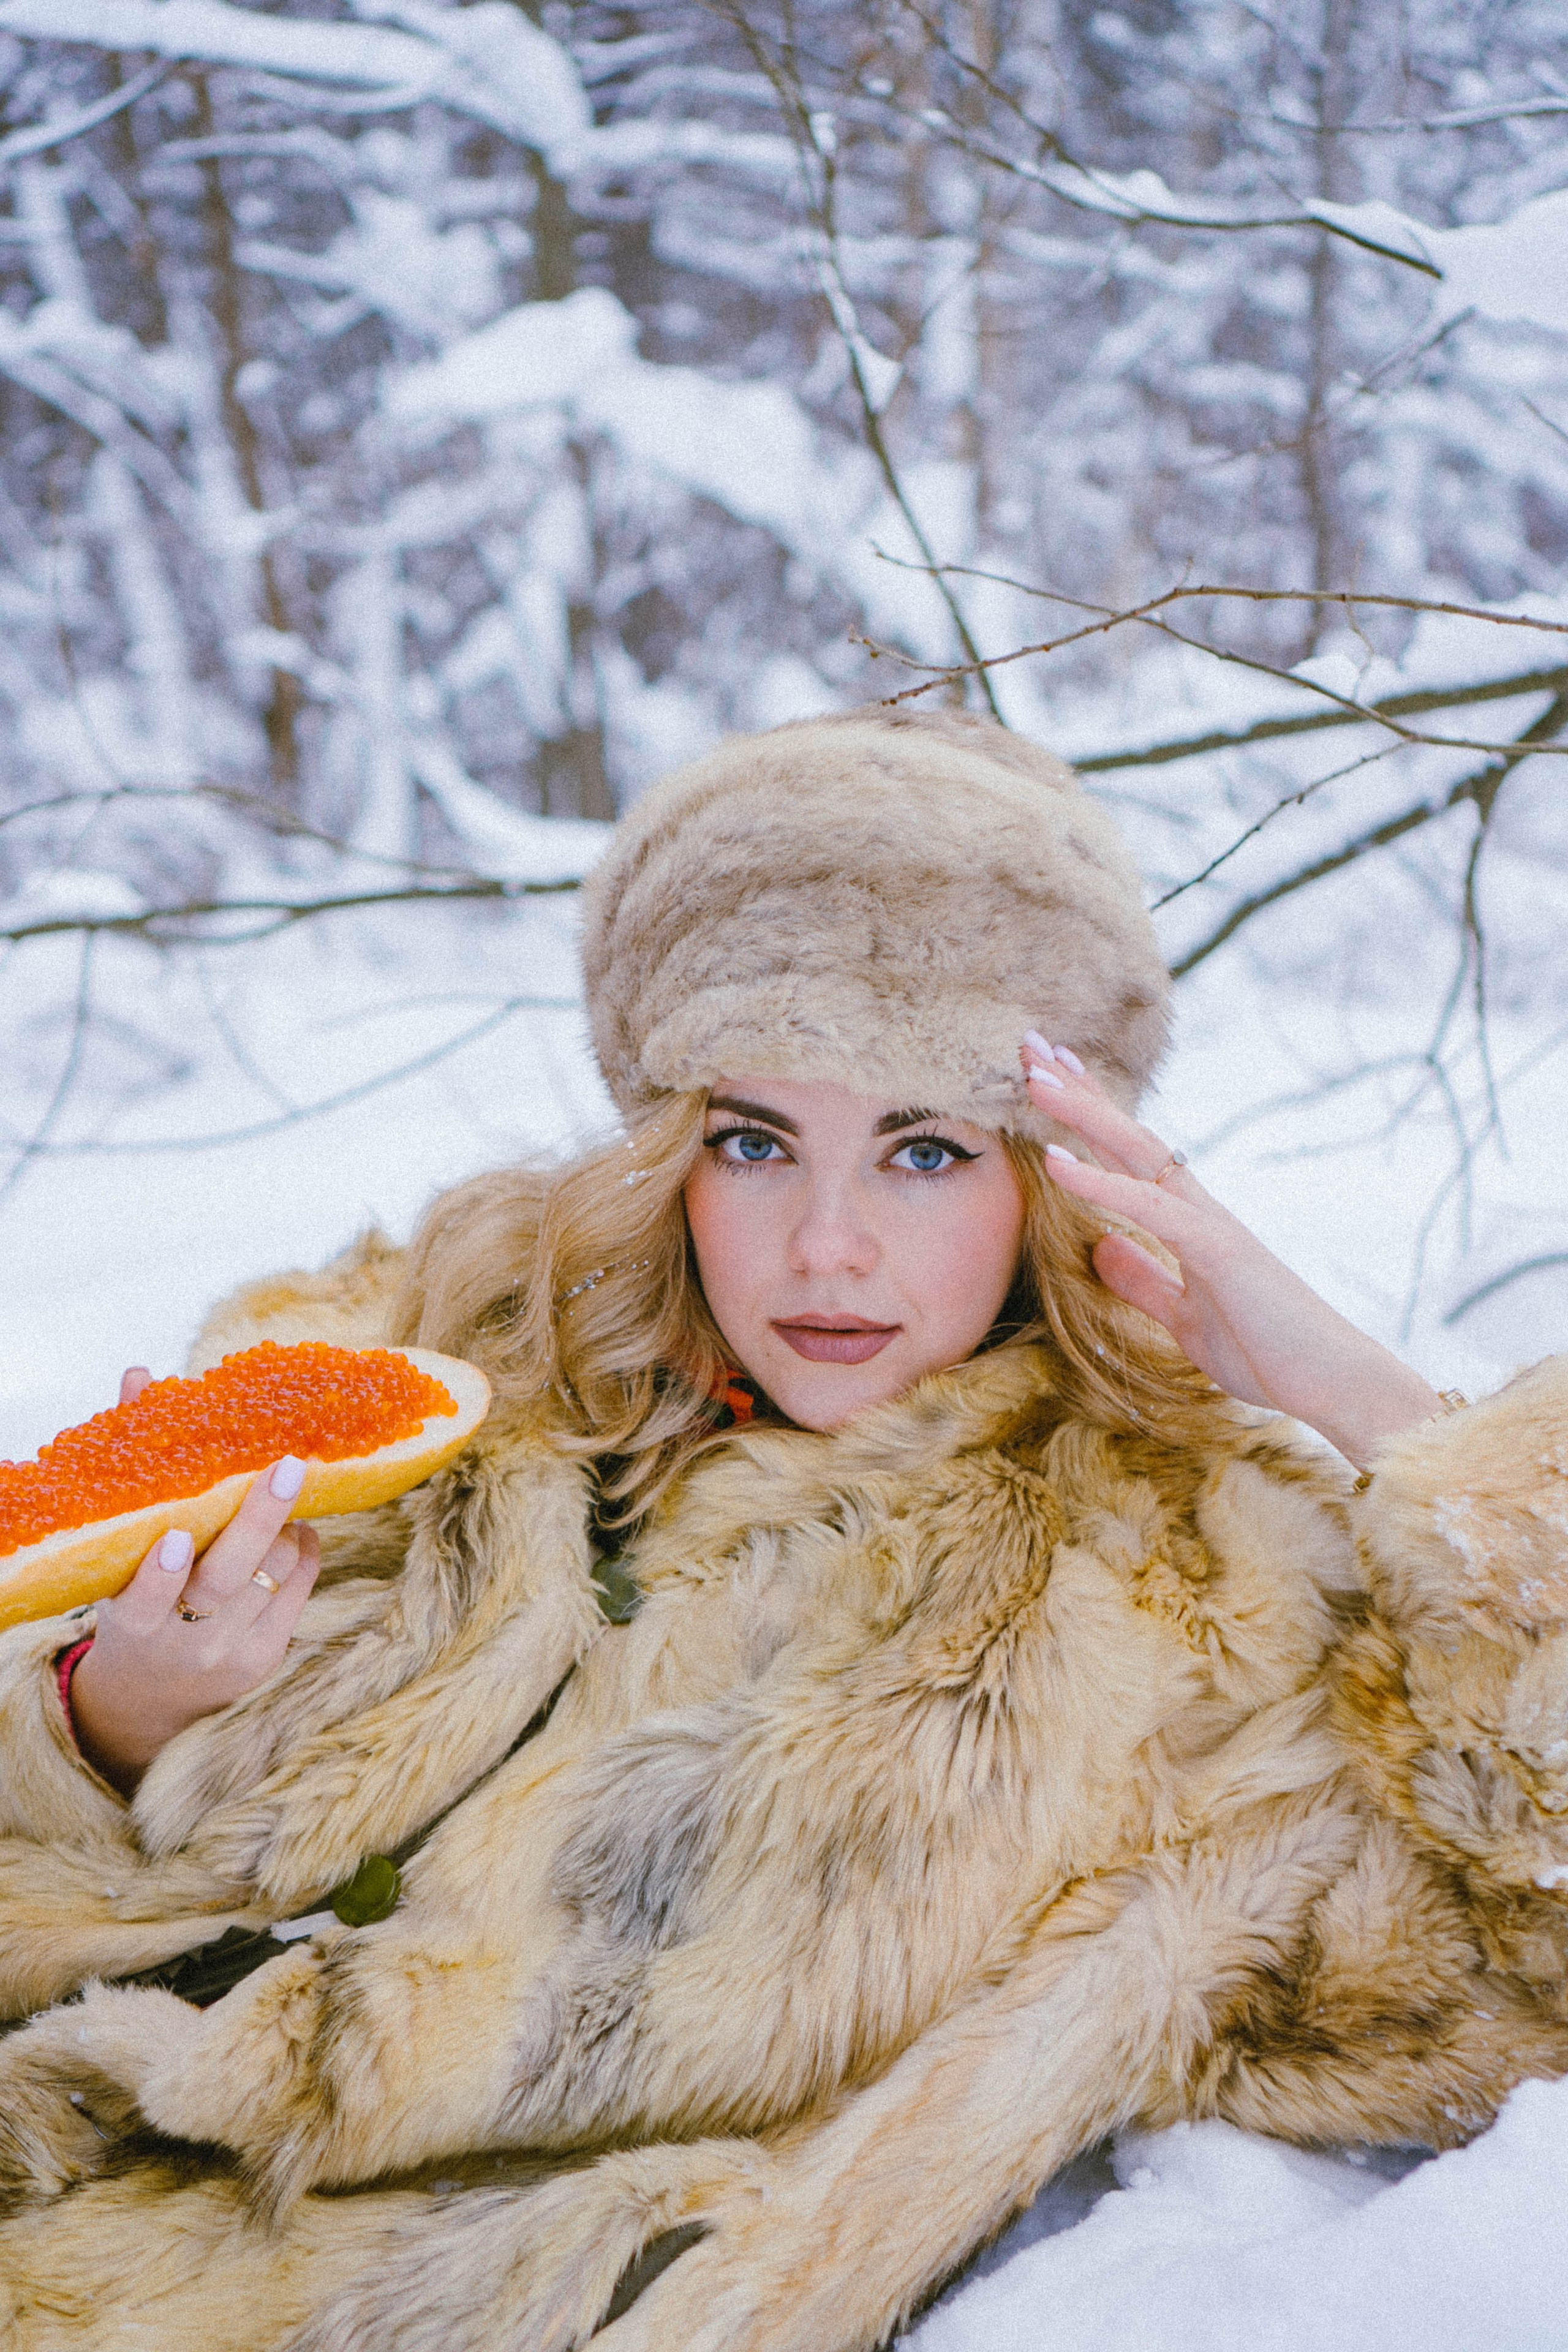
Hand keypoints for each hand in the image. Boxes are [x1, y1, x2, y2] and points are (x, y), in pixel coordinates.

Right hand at [69, 1367, 321, 1793]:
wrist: (150, 1696)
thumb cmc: (134, 1599)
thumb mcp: (119, 1554)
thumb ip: (134, 1467)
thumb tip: (141, 1376)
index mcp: (132, 1625)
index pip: (143, 1603)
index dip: (161, 1574)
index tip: (177, 1536)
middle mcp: (181, 1645)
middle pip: (225, 1582)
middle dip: (258, 1522)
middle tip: (287, 1466)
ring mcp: (229, 1656)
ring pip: (272, 1577)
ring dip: (284, 1527)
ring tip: (283, 1490)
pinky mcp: (268, 1657)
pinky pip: (299, 1590)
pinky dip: (303, 1550)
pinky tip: (297, 1527)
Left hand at [1020, 1035, 1442, 1467]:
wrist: (1330, 1384)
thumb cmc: (1267, 1352)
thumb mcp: (1184, 1317)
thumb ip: (1143, 1280)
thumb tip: (1100, 1247)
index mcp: (1188, 1223)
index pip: (1129, 1155)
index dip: (1089, 1114)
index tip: (1049, 1075)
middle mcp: (1197, 1209)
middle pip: (1127, 1135)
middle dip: (1078, 1090)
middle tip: (1028, 1044)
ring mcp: (1209, 1223)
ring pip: (1137, 1152)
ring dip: (1082, 1112)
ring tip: (1033, 1075)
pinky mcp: (1218, 1249)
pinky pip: (1149, 1207)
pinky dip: (1100, 1183)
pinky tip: (1056, 1161)